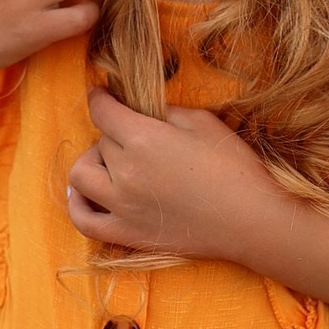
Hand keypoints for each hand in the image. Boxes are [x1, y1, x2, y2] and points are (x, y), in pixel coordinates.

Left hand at [65, 89, 285, 263]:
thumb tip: (144, 110)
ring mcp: (122, 206)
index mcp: (142, 138)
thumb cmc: (235, 167)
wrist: (252, 220)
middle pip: (100, 142)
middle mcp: (124, 172)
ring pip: (80, 176)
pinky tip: (85, 195)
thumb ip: (165, 112)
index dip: (100, 98)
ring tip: (111, 162)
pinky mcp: (128, 234)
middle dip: (114, 134)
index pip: (102, 111)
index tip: (101, 94)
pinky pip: (83, 220)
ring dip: (90, 163)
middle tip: (136, 136)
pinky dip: (77, 204)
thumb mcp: (202, 122)